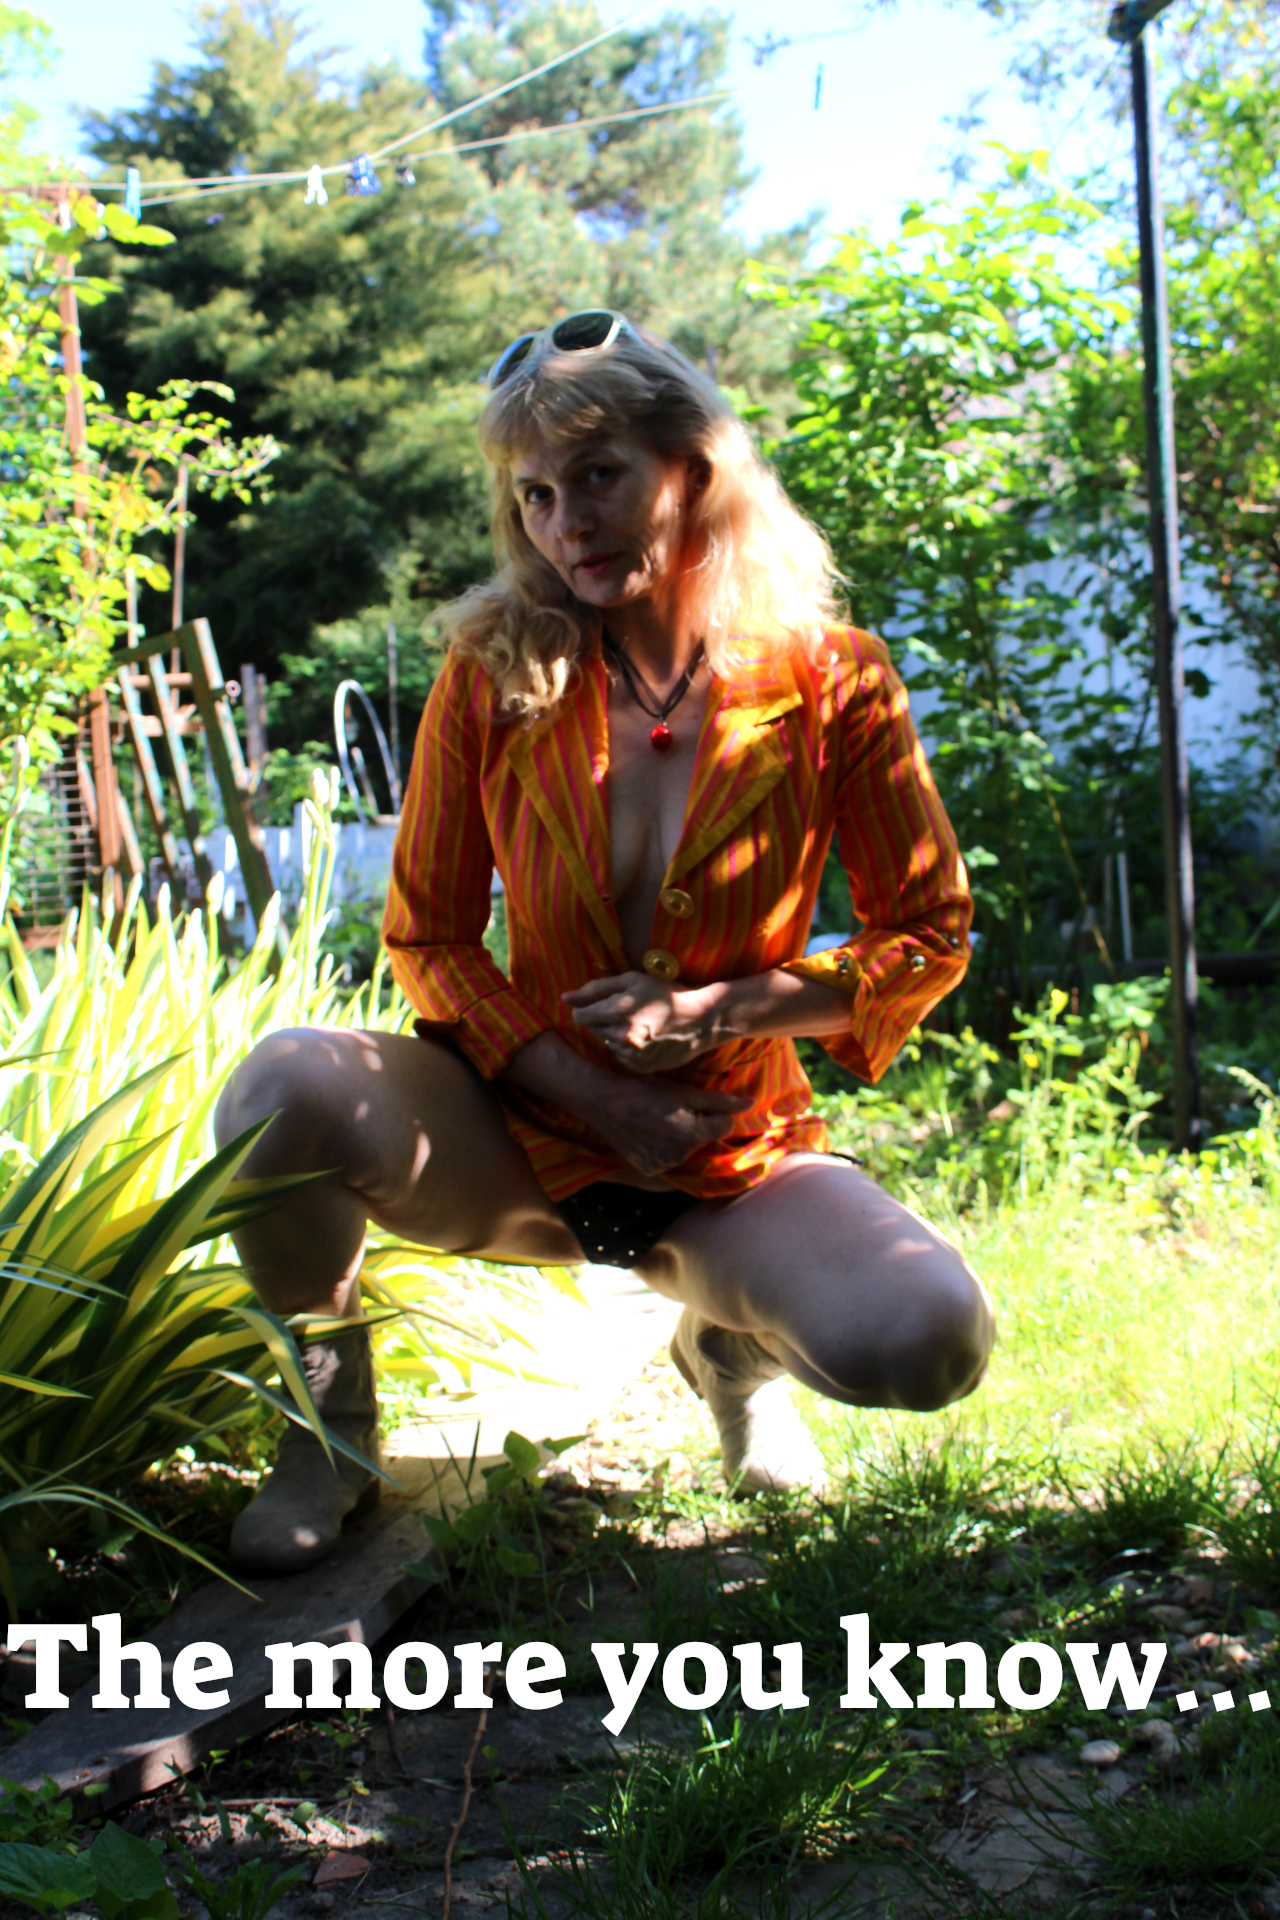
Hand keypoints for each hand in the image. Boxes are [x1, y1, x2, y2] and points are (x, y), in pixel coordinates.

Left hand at [562, 971, 721, 1073]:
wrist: (700, 1019)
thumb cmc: (664, 993)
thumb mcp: (631, 981)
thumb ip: (595, 988)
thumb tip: (564, 998)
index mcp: (618, 1011)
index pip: (580, 1016)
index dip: (589, 1008)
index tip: (604, 1004)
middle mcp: (622, 1036)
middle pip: (592, 1029)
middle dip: (603, 1019)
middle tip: (628, 1011)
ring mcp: (632, 1055)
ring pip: (606, 1043)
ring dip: (615, 1034)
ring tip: (640, 1024)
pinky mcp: (640, 1067)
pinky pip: (620, 1056)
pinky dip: (627, 1047)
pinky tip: (646, 1038)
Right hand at [578, 1070, 751, 1176]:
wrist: (606, 1103)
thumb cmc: (647, 1091)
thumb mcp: (685, 1092)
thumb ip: (720, 1101)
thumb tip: (750, 1104)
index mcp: (693, 1135)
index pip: (723, 1127)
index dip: (713, 1113)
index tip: (694, 1104)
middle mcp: (680, 1156)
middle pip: (704, 1140)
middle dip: (697, 1126)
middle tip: (674, 1111)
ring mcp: (664, 1166)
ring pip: (687, 1151)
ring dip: (682, 1139)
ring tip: (661, 1121)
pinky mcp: (650, 1169)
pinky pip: (669, 1160)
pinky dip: (665, 1149)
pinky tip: (651, 1134)